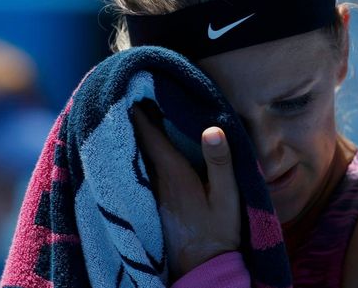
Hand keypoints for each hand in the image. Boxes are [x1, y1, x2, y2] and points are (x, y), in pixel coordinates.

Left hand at [131, 103, 240, 280]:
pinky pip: (141, 171)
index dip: (141, 112)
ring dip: (136, 136)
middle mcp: (156, 181)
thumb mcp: (227, 196)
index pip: (150, 136)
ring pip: (138, 157)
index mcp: (174, 174)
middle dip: (135, 119)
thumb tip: (213, 128)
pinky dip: (139, 155)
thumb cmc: (219, 231)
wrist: (203, 268)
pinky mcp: (152, 205)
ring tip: (133, 114)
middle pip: (140, 143)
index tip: (132, 89)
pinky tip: (141, 151)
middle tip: (130, 94)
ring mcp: (152, 194)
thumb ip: (220, 162)